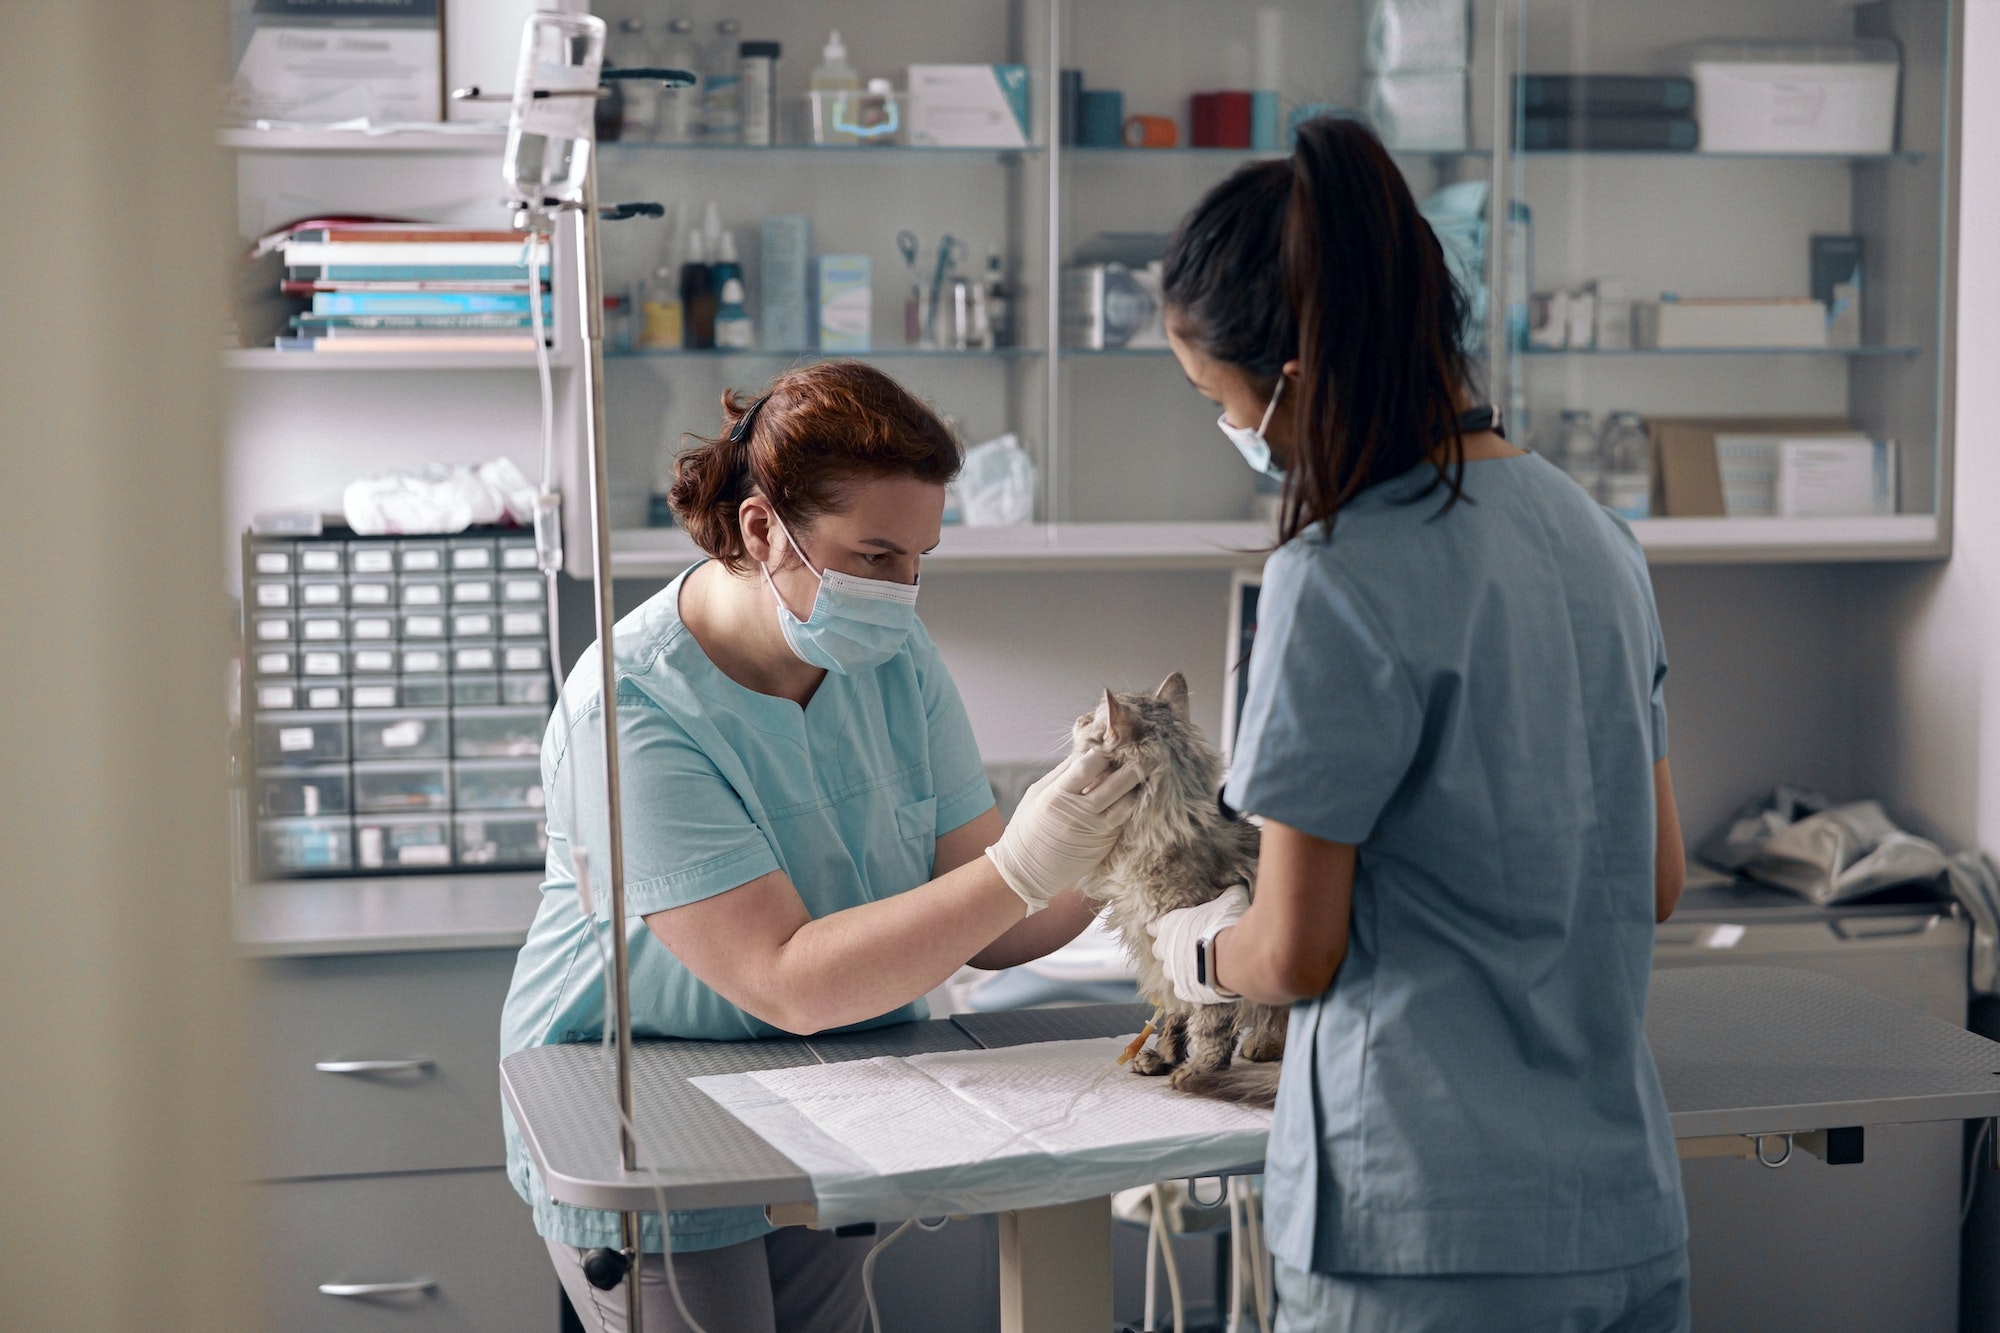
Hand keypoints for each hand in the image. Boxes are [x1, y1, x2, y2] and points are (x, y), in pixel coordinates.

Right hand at [985, 749, 1143, 913]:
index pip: (1087, 767)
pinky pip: (1123, 822)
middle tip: (1139, 756)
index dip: (1101, 755)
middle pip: (1114, 784)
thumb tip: (1084, 753)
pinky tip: (1130, 798)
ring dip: (1135, 789)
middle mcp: (1078, 814)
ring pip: (1126, 805)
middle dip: (1129, 767)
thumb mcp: (1036, 795)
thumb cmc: (1026, 829)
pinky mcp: (1104, 846)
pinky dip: (1129, 808)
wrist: (1026, 872)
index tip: (1105, 749)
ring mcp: (1095, 832)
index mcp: (1056, 797)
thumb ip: (1061, 774)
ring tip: (1139, 778)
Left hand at [1148, 886, 1249, 1004]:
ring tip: (1196, 967)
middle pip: (1159, 950)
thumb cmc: (1226, 924)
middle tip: (1187, 947)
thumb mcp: (1230, 900)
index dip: (1162, 927)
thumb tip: (1237, 885)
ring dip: (1179, 969)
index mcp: (1170, 925)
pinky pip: (1183, 991)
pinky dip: (1191, 989)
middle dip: (1169, 950)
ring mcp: (1173, 972)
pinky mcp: (1185, 991)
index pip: (1155, 926)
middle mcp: (1166, 949)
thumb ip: (1228, 894)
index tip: (1168, 928)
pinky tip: (1203, 985)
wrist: (1232, 957)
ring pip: (1169, 972)